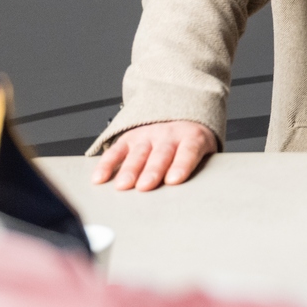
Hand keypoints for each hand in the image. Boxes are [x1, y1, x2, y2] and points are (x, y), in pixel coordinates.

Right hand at [92, 120, 217, 191]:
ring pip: (138, 153)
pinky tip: (100, 177)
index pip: (188, 151)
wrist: (183, 116)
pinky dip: (107, 164)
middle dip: (152, 171)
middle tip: (146, 186)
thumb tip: (198, 191)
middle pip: (161, 154)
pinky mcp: (130, 138)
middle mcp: (169, 135)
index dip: (181, 165)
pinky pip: (116, 151)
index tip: (174, 180)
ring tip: (123, 185)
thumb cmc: (192, 142)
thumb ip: (200, 166)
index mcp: (192, 138)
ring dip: (130, 170)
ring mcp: (149, 135)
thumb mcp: (206, 150)